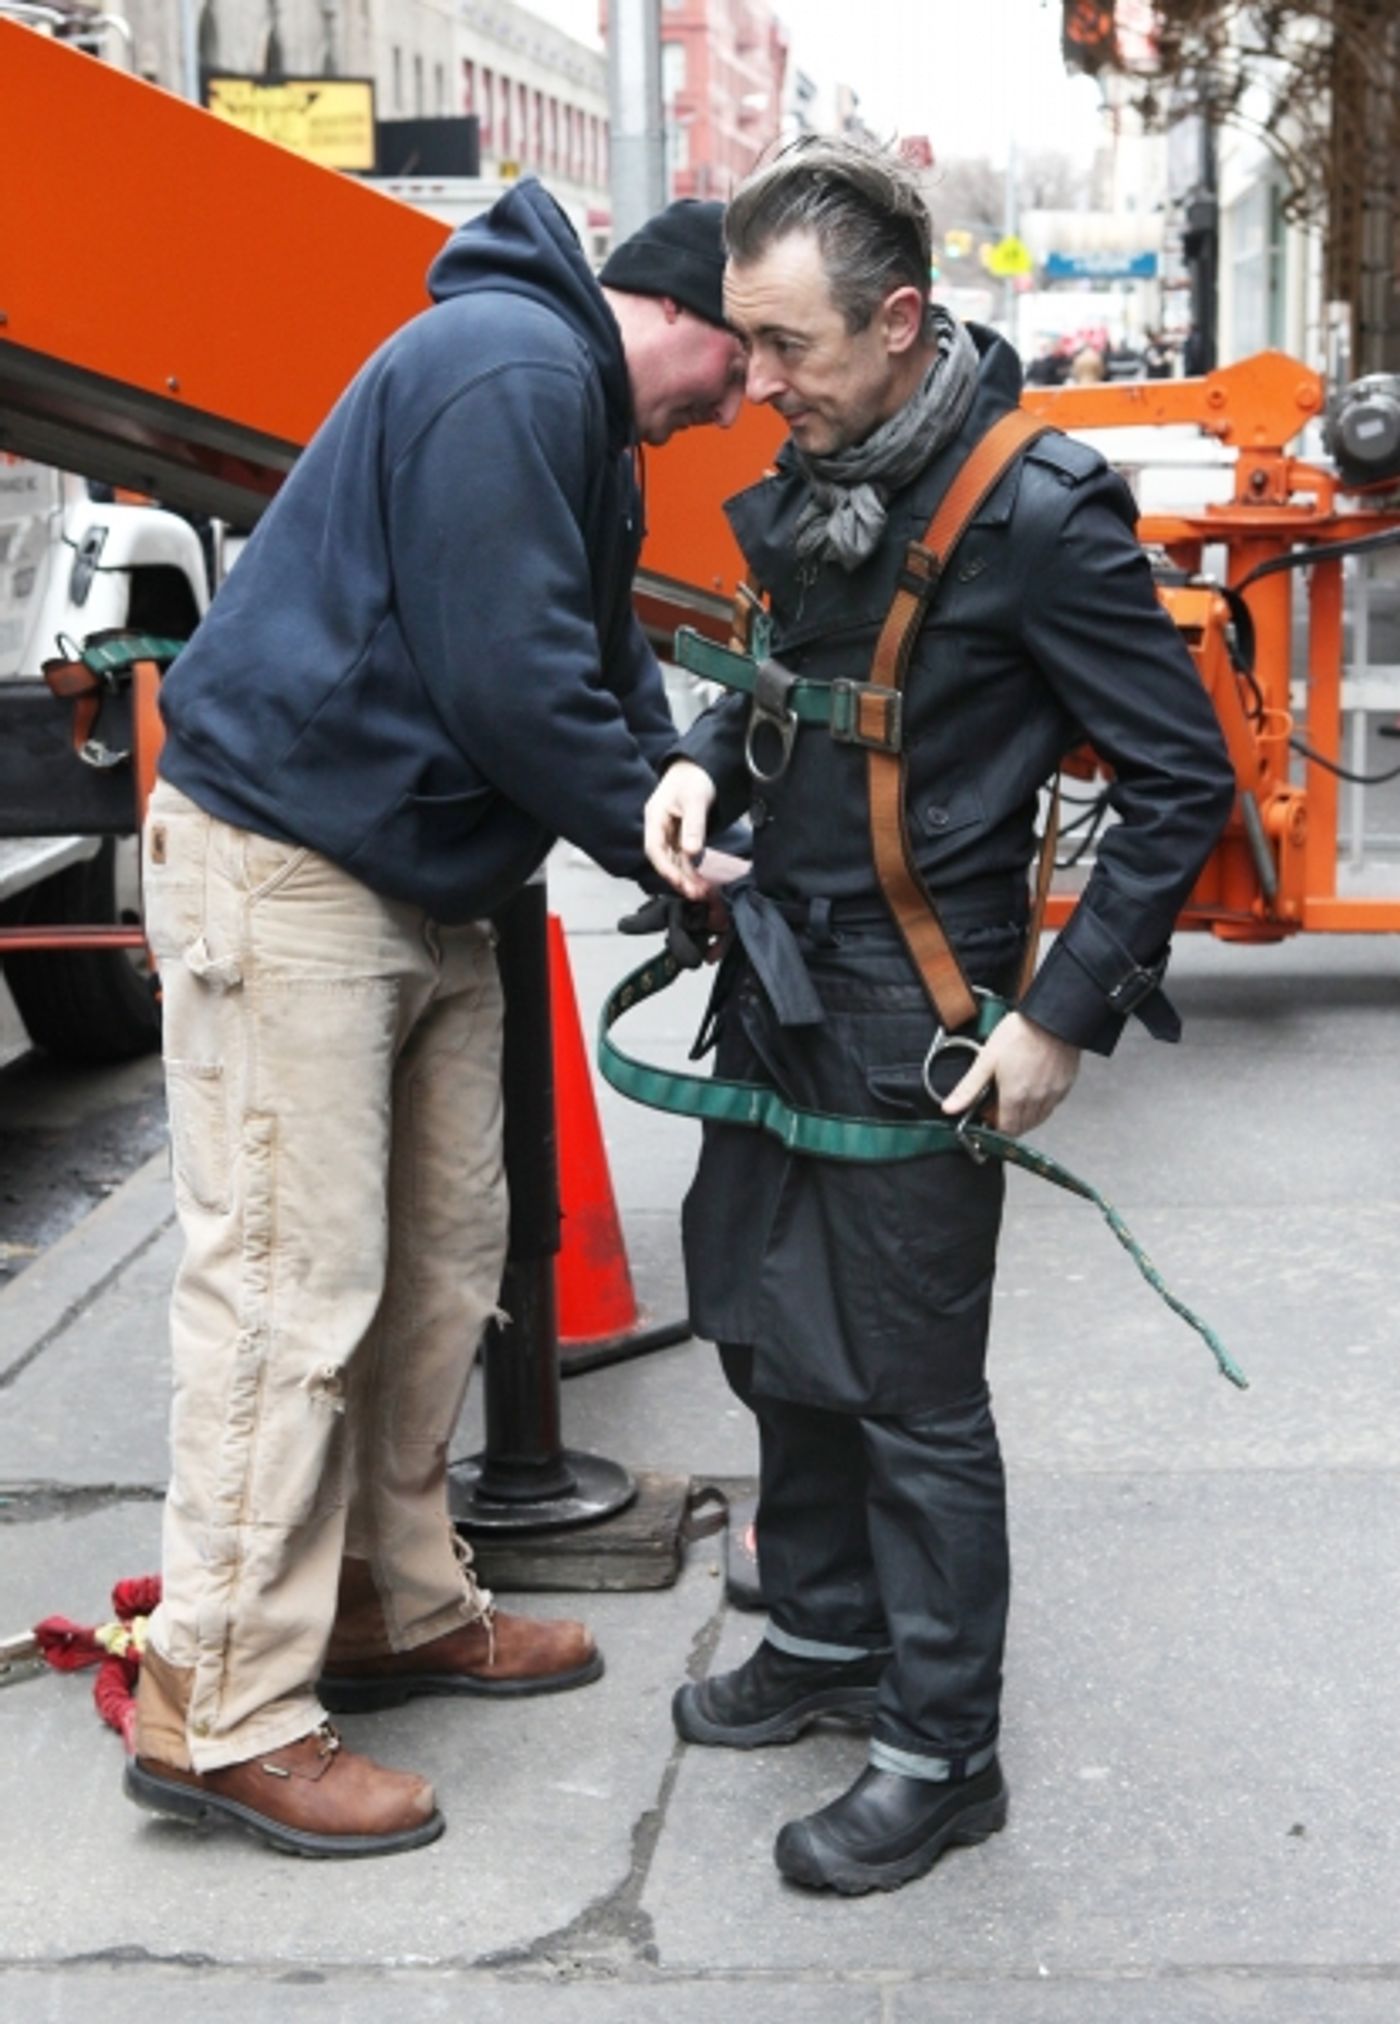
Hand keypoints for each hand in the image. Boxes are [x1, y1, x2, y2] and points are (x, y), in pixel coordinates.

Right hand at [644, 760, 717, 900]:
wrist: (701, 766)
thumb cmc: (694, 778)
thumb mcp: (696, 800)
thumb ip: (694, 827)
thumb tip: (692, 853)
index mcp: (655, 817)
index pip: (654, 849)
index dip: (665, 868)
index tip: (680, 883)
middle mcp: (659, 828)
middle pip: (664, 859)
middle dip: (679, 878)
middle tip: (696, 894)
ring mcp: (669, 833)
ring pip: (674, 861)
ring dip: (686, 877)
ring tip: (702, 893)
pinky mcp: (680, 836)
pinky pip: (683, 857)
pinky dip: (691, 870)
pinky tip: (701, 882)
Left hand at [940, 1010, 1080, 1137]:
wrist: (1049, 1017)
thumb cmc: (1020, 1033)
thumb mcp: (986, 1059)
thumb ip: (968, 1088)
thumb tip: (950, 1107)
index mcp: (1015, 1097)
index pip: (1006, 1129)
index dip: (996, 1127)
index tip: (990, 1116)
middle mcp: (1036, 1100)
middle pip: (1023, 1127)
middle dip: (1010, 1123)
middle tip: (1000, 1106)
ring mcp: (1053, 1094)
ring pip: (1039, 1118)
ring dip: (1026, 1116)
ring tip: (1016, 1097)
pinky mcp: (1065, 1085)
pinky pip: (1053, 1105)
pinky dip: (1042, 1104)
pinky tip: (1034, 1089)